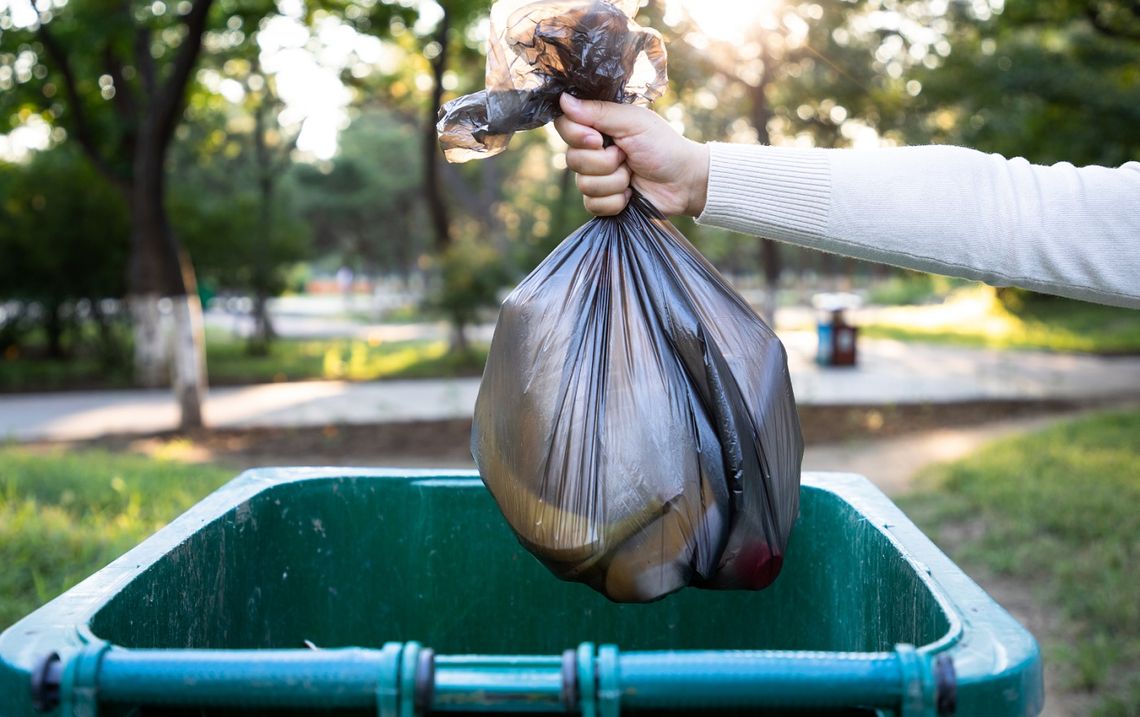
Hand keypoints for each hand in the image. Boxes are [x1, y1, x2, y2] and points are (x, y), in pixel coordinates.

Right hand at [554, 94, 708, 216]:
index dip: (577, 136)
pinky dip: (616, 201)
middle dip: (604, 162)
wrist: (683, 182)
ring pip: (583, 185)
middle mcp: (591, 151)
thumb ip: (598, 111)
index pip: (564, 126)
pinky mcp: (602, 201)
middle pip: (572, 159)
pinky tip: (631, 194)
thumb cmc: (663, 146)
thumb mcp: (633, 122)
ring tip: (632, 175)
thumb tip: (563, 99)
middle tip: (626, 157)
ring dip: (615, 181)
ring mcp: (596, 177)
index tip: (598, 139)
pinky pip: (593, 205)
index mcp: (597, 127)